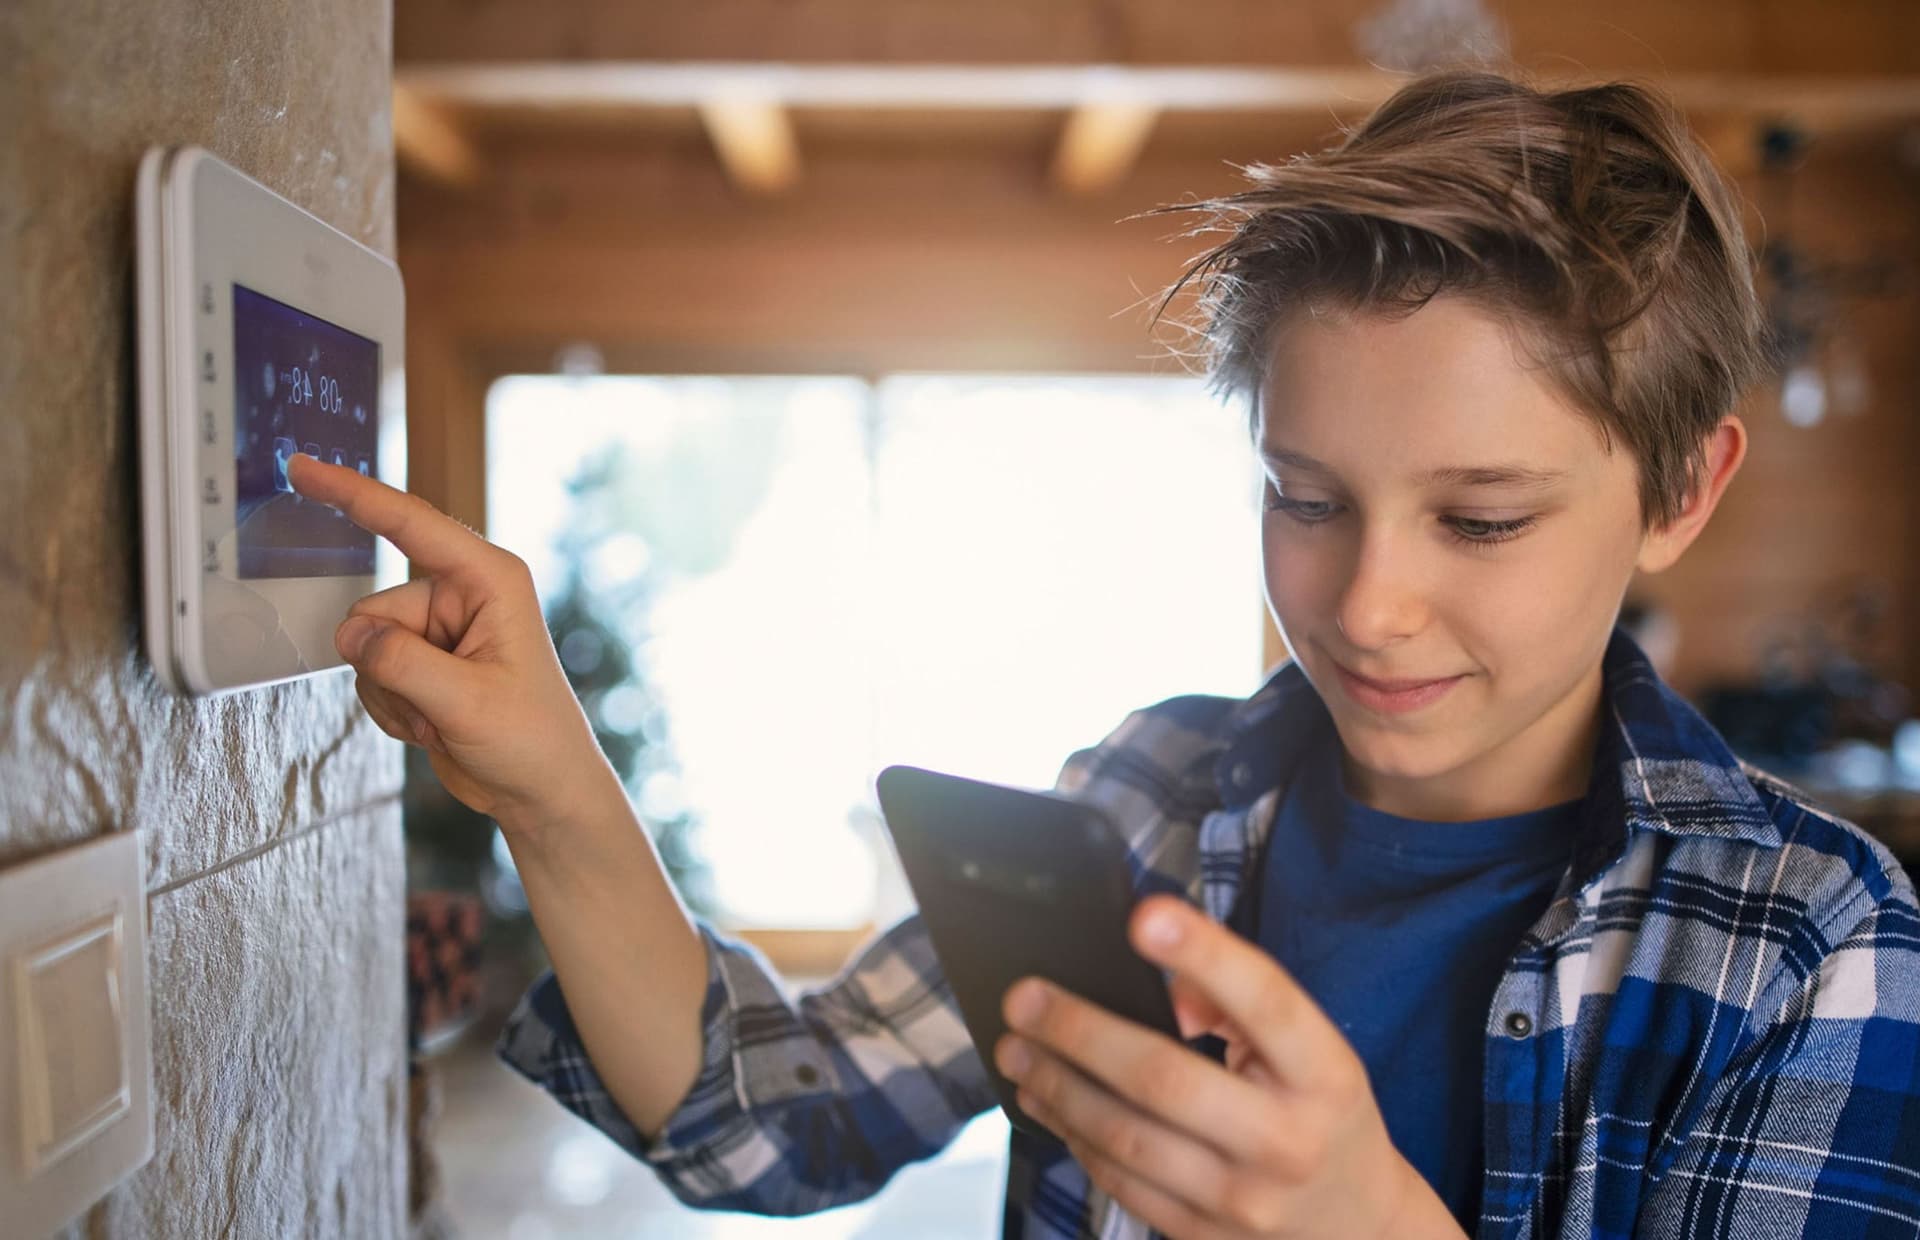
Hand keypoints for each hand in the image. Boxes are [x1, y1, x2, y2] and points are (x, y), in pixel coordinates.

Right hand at [287, 452, 619, 837]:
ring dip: (393, 694)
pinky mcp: (422, 661)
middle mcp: (462, 594)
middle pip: (372, 611)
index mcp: (490, 579)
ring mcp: (439, 628)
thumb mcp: (467, 701)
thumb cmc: (532, 740)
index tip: (305, 467)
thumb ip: (401, 662)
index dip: (353, 494)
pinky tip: (432, 724)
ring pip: (365, 648)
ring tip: (442, 717)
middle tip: (437, 703)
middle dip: (389, 666)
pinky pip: (370, 674)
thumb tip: (350, 635)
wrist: (541, 790)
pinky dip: (392, 708)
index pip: (410, 523)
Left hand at [994, 894, 1464, 1239]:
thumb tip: (1159, 985)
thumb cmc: (1319, 1111)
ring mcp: (1243, 1202)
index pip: (1265, 1002)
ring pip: (1125, 1138)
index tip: (1143, 915)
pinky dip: (1073, 1136)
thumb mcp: (1312, 1051)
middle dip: (1079, 1032)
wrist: (1358, 1226)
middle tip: (1024, 998)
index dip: (1203, 954)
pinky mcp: (1203, 1238)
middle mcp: (1287, 1141)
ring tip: (1015, 1050)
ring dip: (1056, 1087)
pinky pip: (1121, 1182)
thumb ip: (1240, 1004)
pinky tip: (1045, 1101)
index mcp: (1325, 1075)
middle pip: (1164, 1078)